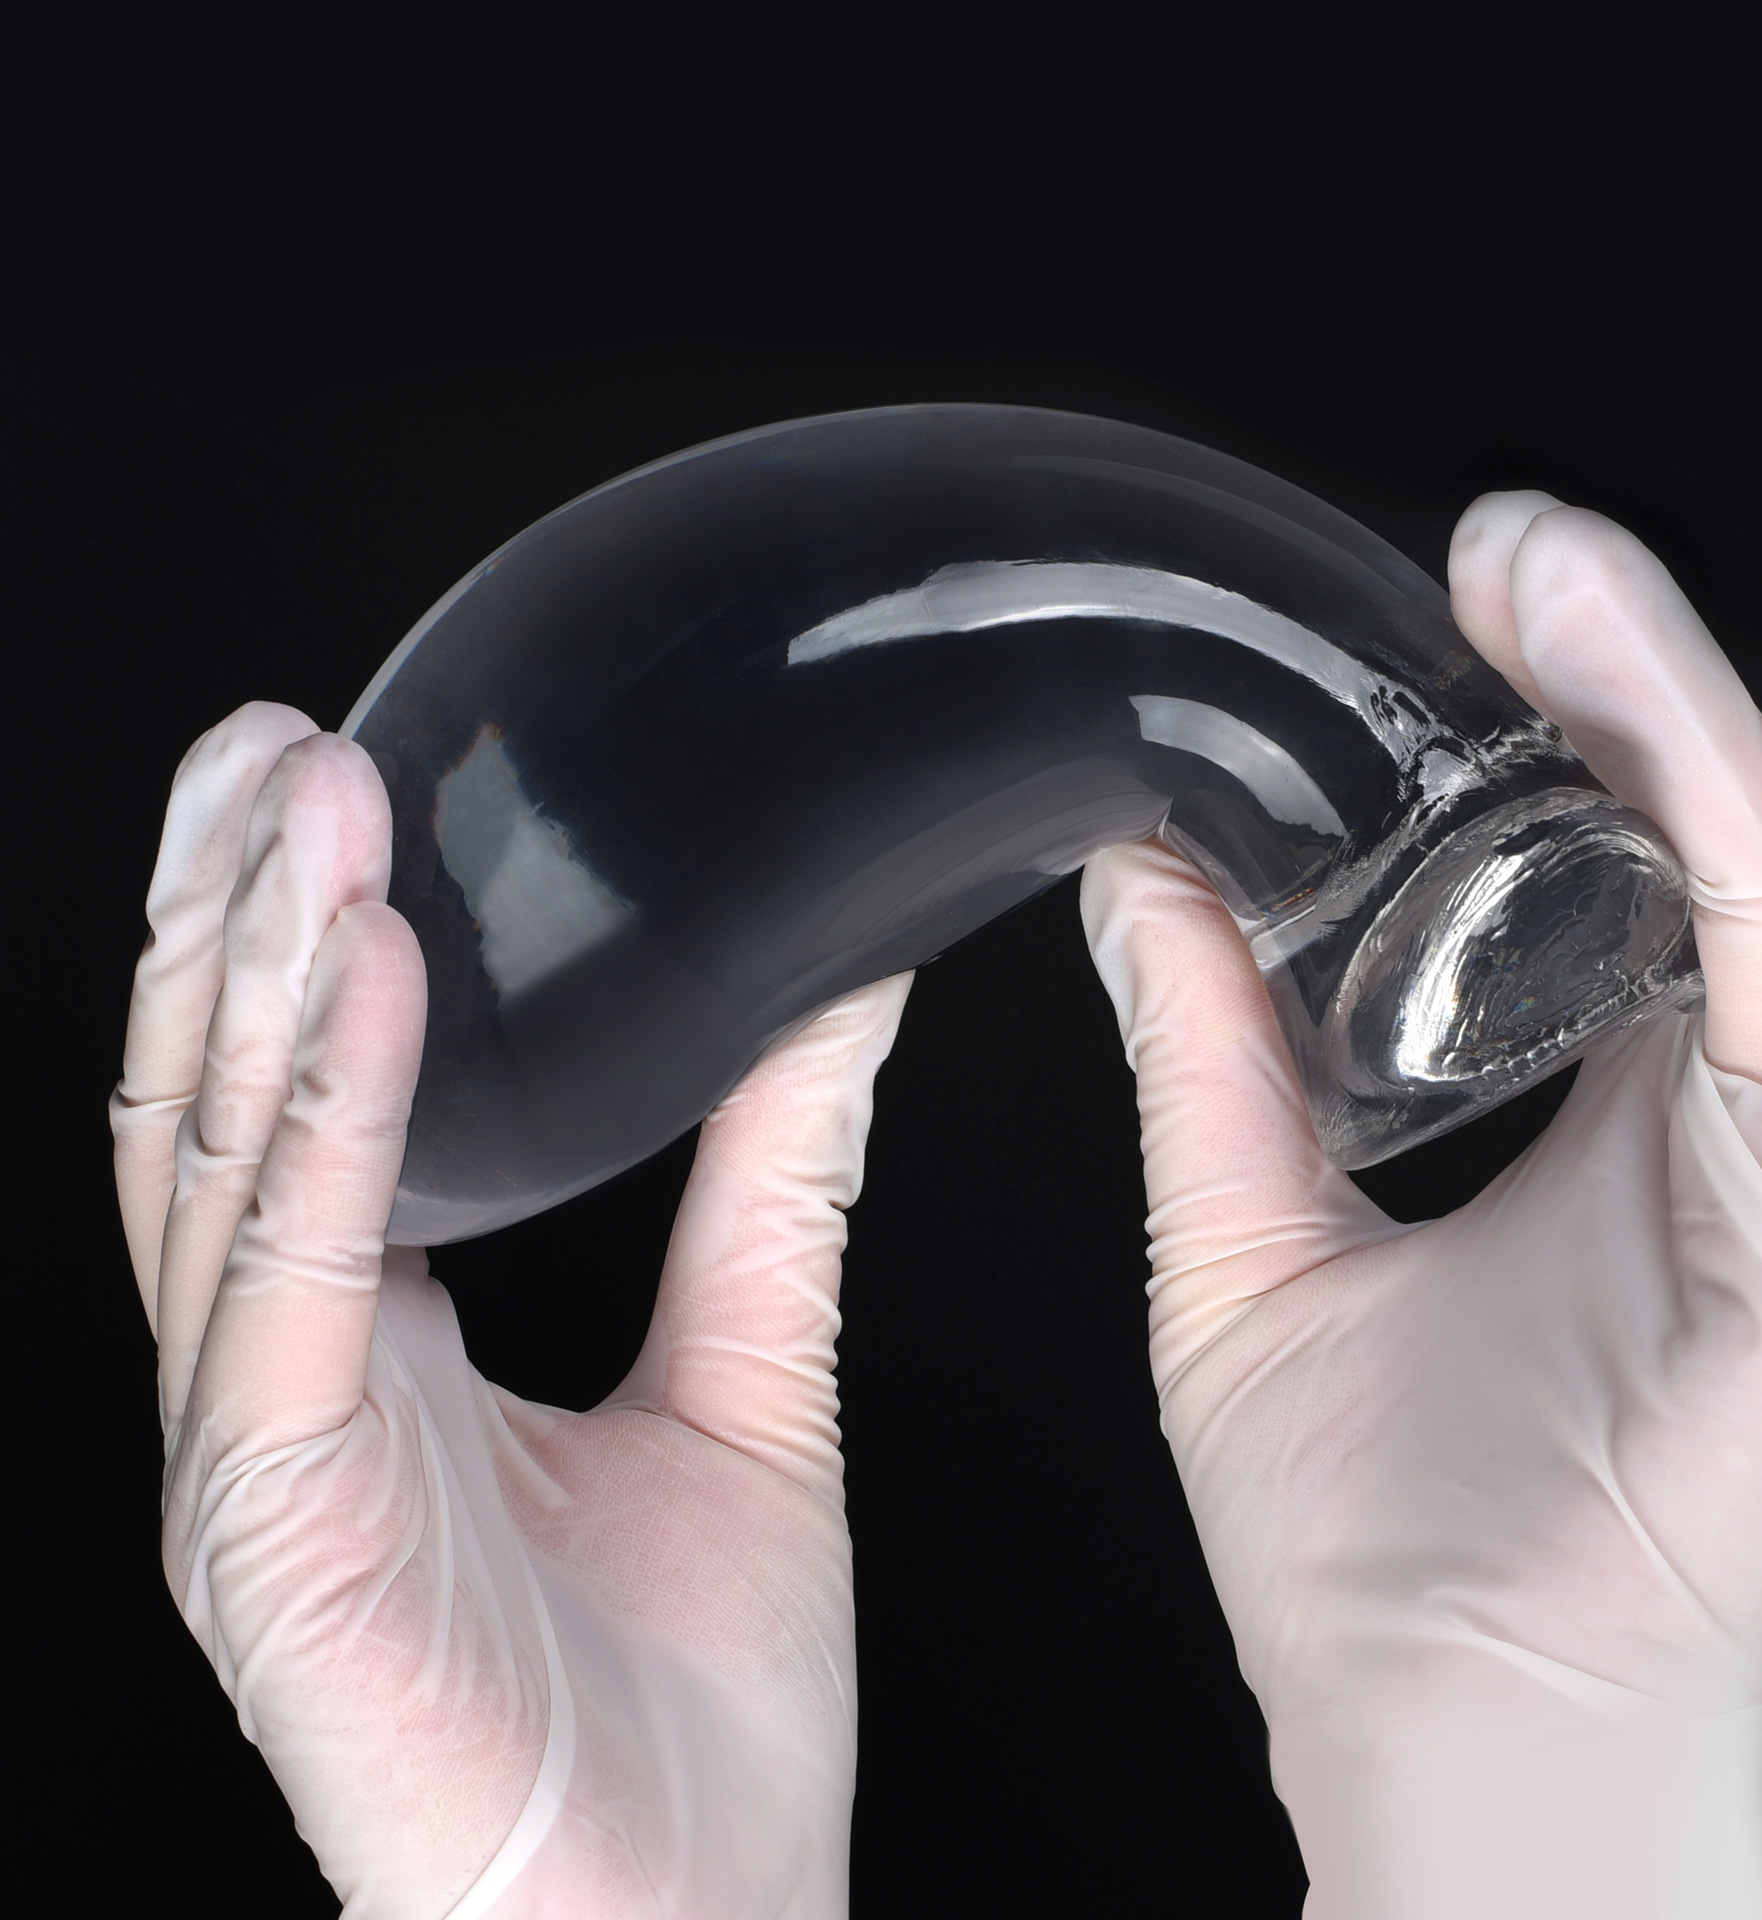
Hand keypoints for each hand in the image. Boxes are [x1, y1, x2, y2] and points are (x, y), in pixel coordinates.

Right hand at [111, 705, 908, 1917]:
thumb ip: (768, 1185)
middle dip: (230, 913)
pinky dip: (317, 1120)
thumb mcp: (747, 1376)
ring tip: (304, 803)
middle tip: (278, 738)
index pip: (294, 1104)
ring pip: (216, 1171)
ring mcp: (258, 1462)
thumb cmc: (701, 1702)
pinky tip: (352, 978)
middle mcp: (285, 1388)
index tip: (336, 776)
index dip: (293, 940)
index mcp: (376, 1348)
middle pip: (218, 1106)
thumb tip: (835, 995)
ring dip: (252, 973)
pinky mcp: (277, 1535)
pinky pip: (284, 1291)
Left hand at [1080, 498, 1761, 1918]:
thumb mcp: (1242, 1245)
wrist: (1432, 1733)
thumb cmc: (1356, 1538)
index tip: (1441, 616)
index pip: (1596, 871)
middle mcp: (1710, 1122)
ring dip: (1702, 719)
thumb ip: (1207, 1060)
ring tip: (1589, 587)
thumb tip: (1136, 881)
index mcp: (1586, 1115)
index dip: (1536, 730)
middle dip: (1611, 679)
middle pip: (1694, 844)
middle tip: (1505, 549)